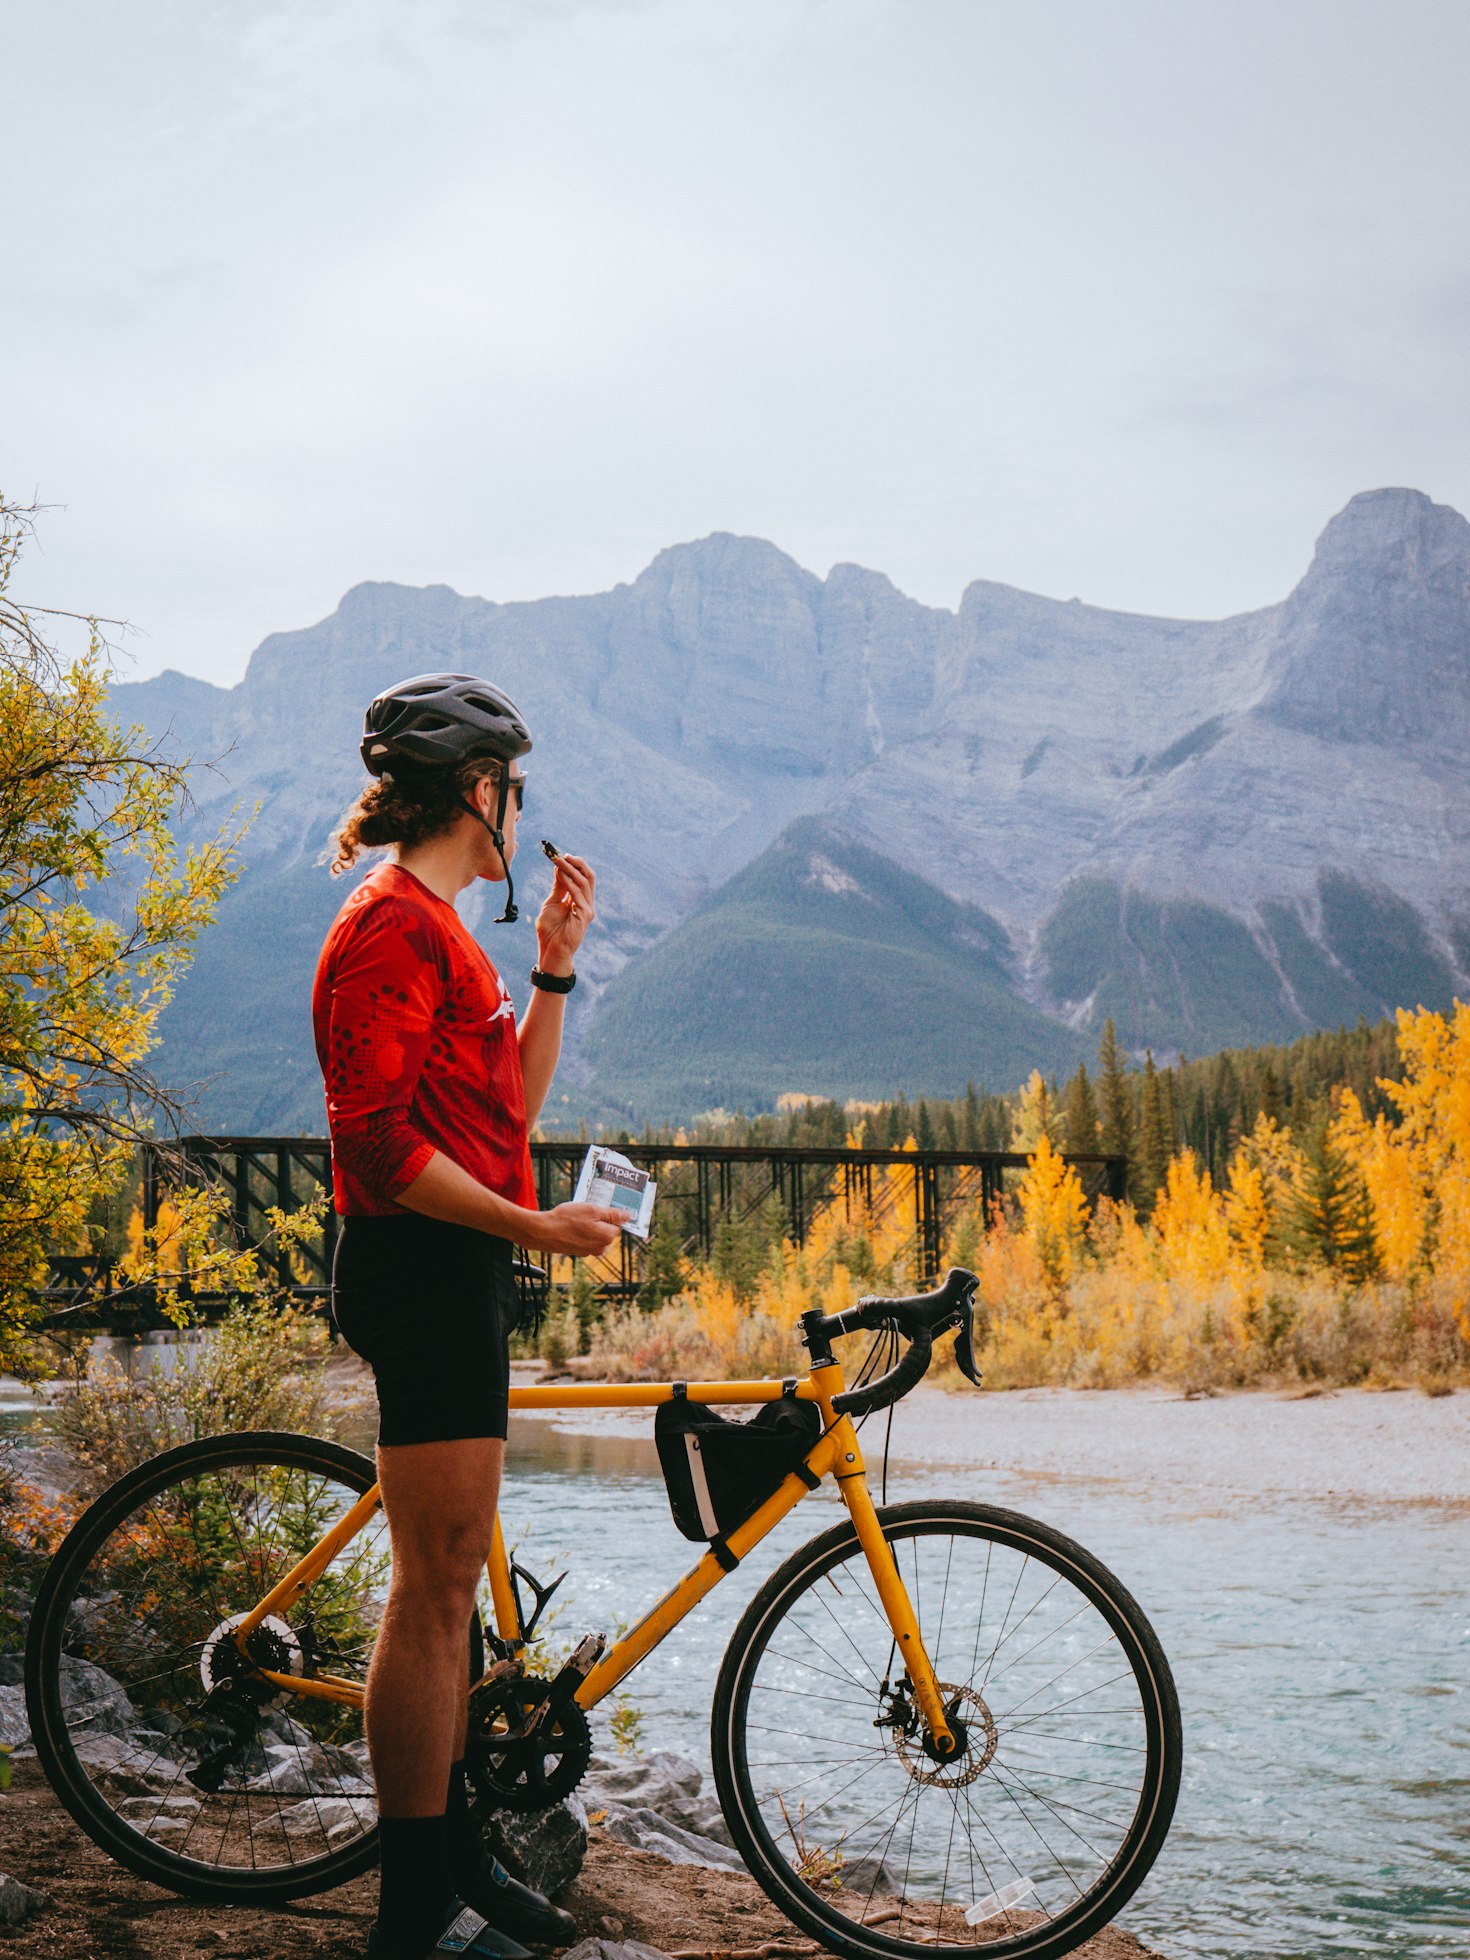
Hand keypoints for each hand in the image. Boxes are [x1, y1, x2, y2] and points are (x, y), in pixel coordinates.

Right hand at [525, 1202, 623, 1257]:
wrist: (543, 1232)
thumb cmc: (567, 1219)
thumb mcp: (592, 1210)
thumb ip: (612, 1214)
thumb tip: (629, 1216)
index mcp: (607, 1237)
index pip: (617, 1223)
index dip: (607, 1213)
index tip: (597, 1208)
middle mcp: (600, 1247)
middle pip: (606, 1229)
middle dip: (598, 1220)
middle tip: (585, 1211)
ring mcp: (588, 1251)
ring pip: (595, 1233)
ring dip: (589, 1225)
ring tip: (576, 1217)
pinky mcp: (578, 1251)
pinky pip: (585, 1238)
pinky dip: (580, 1232)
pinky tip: (570, 1225)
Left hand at [535, 853, 595, 974]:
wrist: (551, 951)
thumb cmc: (550, 931)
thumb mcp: (552, 903)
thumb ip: (558, 888)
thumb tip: (559, 869)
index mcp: (580, 900)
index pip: (582, 877)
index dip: (573, 864)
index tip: (559, 855)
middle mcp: (587, 903)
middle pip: (589, 877)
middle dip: (577, 863)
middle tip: (563, 854)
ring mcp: (588, 909)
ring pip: (585, 883)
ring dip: (571, 870)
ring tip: (558, 861)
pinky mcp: (585, 916)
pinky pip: (579, 895)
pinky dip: (570, 883)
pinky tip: (560, 875)